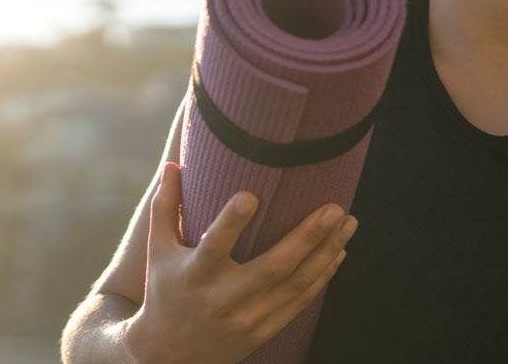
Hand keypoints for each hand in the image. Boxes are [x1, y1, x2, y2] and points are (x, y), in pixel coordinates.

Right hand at [120, 161, 357, 363]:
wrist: (169, 357)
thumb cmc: (164, 293)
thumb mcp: (158, 251)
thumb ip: (166, 207)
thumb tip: (174, 163)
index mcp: (196, 274)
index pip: (214, 246)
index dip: (232, 222)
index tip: (252, 194)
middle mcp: (225, 298)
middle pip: (273, 267)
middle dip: (308, 237)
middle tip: (334, 208)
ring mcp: (248, 318)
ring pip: (296, 285)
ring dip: (327, 252)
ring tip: (349, 223)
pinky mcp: (264, 330)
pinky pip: (301, 302)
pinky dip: (323, 277)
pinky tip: (338, 253)